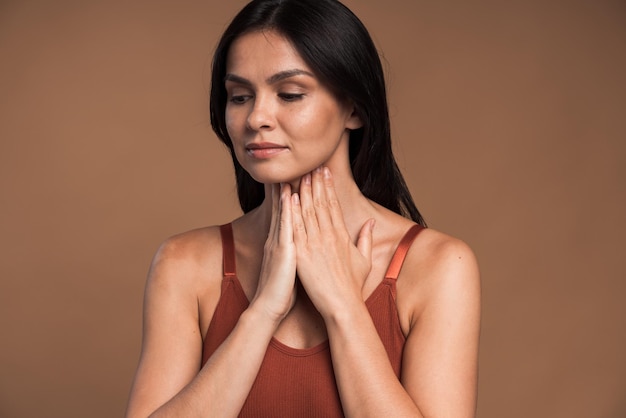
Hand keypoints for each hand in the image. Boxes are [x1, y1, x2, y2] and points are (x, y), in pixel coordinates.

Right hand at [251, 183, 296, 322]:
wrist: (269, 308)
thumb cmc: (281, 291)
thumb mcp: (289, 267)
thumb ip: (293, 252)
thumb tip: (300, 244)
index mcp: (282, 242)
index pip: (287, 213)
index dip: (292, 194)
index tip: (298, 176)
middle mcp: (277, 238)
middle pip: (284, 207)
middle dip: (290, 186)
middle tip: (296, 166)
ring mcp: (278, 243)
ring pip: (284, 212)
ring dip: (288, 191)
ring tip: (293, 171)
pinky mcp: (282, 251)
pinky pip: (285, 226)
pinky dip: (287, 210)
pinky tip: (289, 195)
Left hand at [291, 167, 374, 317]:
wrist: (343, 306)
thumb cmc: (352, 286)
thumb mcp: (364, 260)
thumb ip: (365, 239)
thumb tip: (369, 223)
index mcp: (341, 236)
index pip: (333, 205)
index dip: (329, 187)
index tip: (325, 172)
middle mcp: (329, 236)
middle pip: (321, 203)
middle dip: (316, 182)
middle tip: (311, 165)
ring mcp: (315, 245)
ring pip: (308, 212)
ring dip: (304, 191)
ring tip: (301, 174)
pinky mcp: (303, 255)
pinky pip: (296, 229)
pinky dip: (293, 212)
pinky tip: (290, 198)